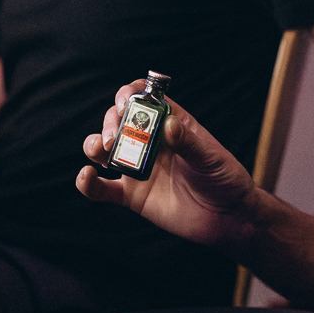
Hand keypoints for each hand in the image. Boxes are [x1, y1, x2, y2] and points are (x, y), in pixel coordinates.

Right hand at [77, 80, 259, 250]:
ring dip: (94, 144)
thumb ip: (188, 142)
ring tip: (101, 150)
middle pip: (118, 120)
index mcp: (170, 123)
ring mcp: (137, 168)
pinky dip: (88, 182)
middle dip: (110, 122)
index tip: (126, 103)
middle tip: (114, 138)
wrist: (226, 218)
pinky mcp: (131, 195)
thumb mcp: (211, 158)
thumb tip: (168, 124)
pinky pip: (102, 188)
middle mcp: (149, 142)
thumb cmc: (224, 179)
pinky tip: (87, 176)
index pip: (143, 98)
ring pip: (103, 149)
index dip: (130, 94)